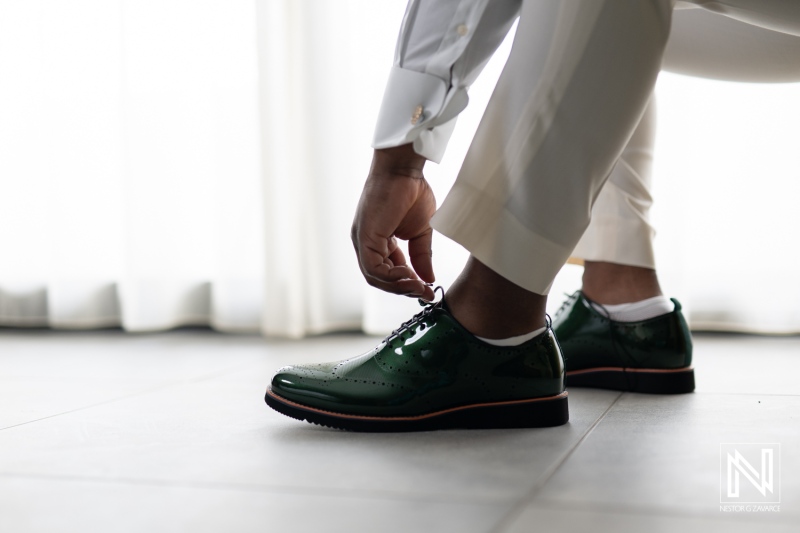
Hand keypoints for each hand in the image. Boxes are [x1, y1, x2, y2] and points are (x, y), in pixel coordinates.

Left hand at [351, 144, 435, 300]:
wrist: (405, 168)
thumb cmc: (411, 191)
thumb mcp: (421, 231)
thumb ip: (422, 256)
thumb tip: (429, 279)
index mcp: (378, 241)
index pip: (388, 272)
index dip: (407, 284)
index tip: (427, 290)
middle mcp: (366, 243)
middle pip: (379, 279)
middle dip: (403, 289)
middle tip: (424, 293)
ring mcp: (363, 241)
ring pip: (374, 277)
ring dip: (398, 286)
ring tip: (418, 286)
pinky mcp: (365, 237)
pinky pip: (373, 268)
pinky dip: (391, 277)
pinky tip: (409, 275)